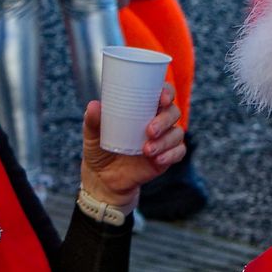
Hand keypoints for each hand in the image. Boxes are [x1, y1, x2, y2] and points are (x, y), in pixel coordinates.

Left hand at [78, 89, 186, 213]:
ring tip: (147, 150)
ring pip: (177, 133)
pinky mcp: (166, 157)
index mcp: (142, 109)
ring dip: (165, 141)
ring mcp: (163, 140)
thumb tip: (94, 105)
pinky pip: (178, 153)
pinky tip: (157, 159)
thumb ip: (92, 120)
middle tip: (149, 131)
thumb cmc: (99, 150)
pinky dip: (171, 155)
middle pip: (173, 112)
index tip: (161, 99)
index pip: (161, 95)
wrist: (103, 178)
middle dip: (165, 120)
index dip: (166, 92)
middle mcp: (157, 122)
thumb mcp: (92, 134)